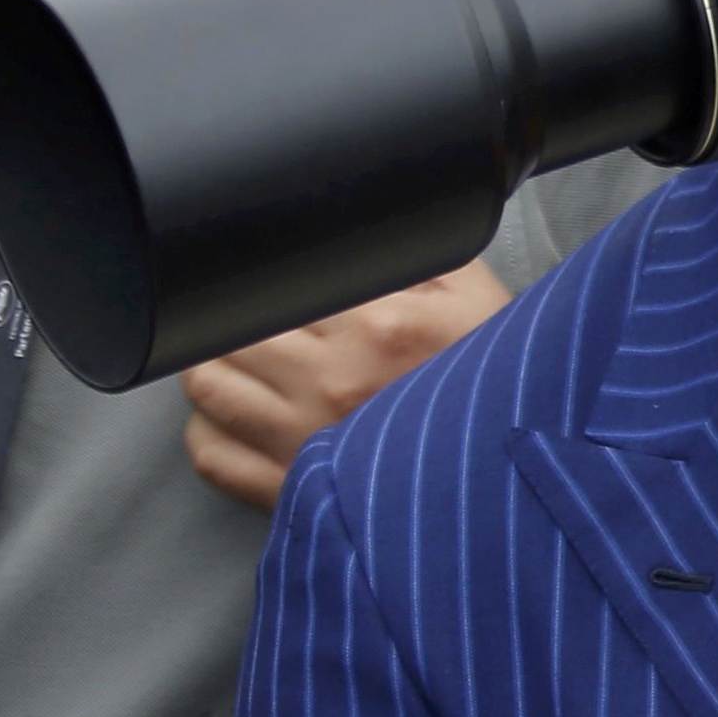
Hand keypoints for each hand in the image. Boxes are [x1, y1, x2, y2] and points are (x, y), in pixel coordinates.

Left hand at [183, 262, 516, 509]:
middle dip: (237, 317)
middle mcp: (331, 380)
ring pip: (209, 385)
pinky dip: (209, 430)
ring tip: (239, 359)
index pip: (282, 283)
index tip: (277, 278)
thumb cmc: (492, 386)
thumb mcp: (477, 299)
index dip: (272, 276)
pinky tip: (236, 415)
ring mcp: (302, 438)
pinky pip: (210, 454)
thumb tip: (368, 225)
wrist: (508, 482)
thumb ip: (420, 255)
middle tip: (257, 317)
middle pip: (230, 330)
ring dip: (216, 365)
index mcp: (377, 326)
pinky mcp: (287, 490)